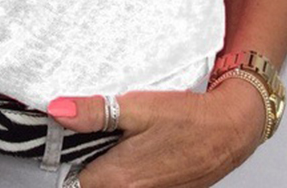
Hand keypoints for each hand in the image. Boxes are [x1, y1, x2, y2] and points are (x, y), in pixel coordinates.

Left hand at [48, 78, 266, 187]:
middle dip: (85, 162)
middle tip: (90, 134)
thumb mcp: (137, 107)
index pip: (71, 180)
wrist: (230, 129)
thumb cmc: (185, 118)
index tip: (64, 138)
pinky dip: (127, 172)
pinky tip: (134, 149)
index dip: (64, 158)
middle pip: (90, 185)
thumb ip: (94, 112)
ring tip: (113, 140)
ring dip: (106, 168)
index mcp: (118, 179)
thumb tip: (57, 111)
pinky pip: (133, 186)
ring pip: (111, 185)